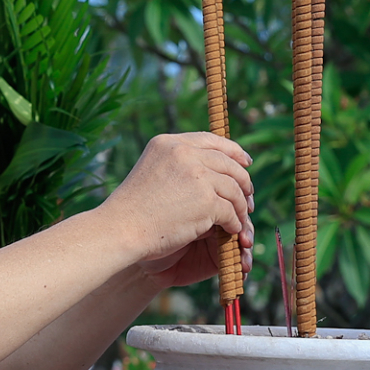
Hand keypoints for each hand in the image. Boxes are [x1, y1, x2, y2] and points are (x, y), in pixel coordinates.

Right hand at [101, 133, 253, 279]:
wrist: (121, 229)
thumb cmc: (133, 208)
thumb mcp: (152, 170)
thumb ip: (178, 165)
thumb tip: (210, 167)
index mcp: (170, 143)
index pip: (211, 140)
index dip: (233, 151)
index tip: (245, 161)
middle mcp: (184, 154)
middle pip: (228, 163)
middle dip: (242, 180)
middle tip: (248, 195)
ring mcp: (197, 176)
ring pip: (234, 188)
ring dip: (240, 205)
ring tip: (240, 217)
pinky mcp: (206, 202)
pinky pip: (231, 211)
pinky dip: (234, 222)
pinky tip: (232, 229)